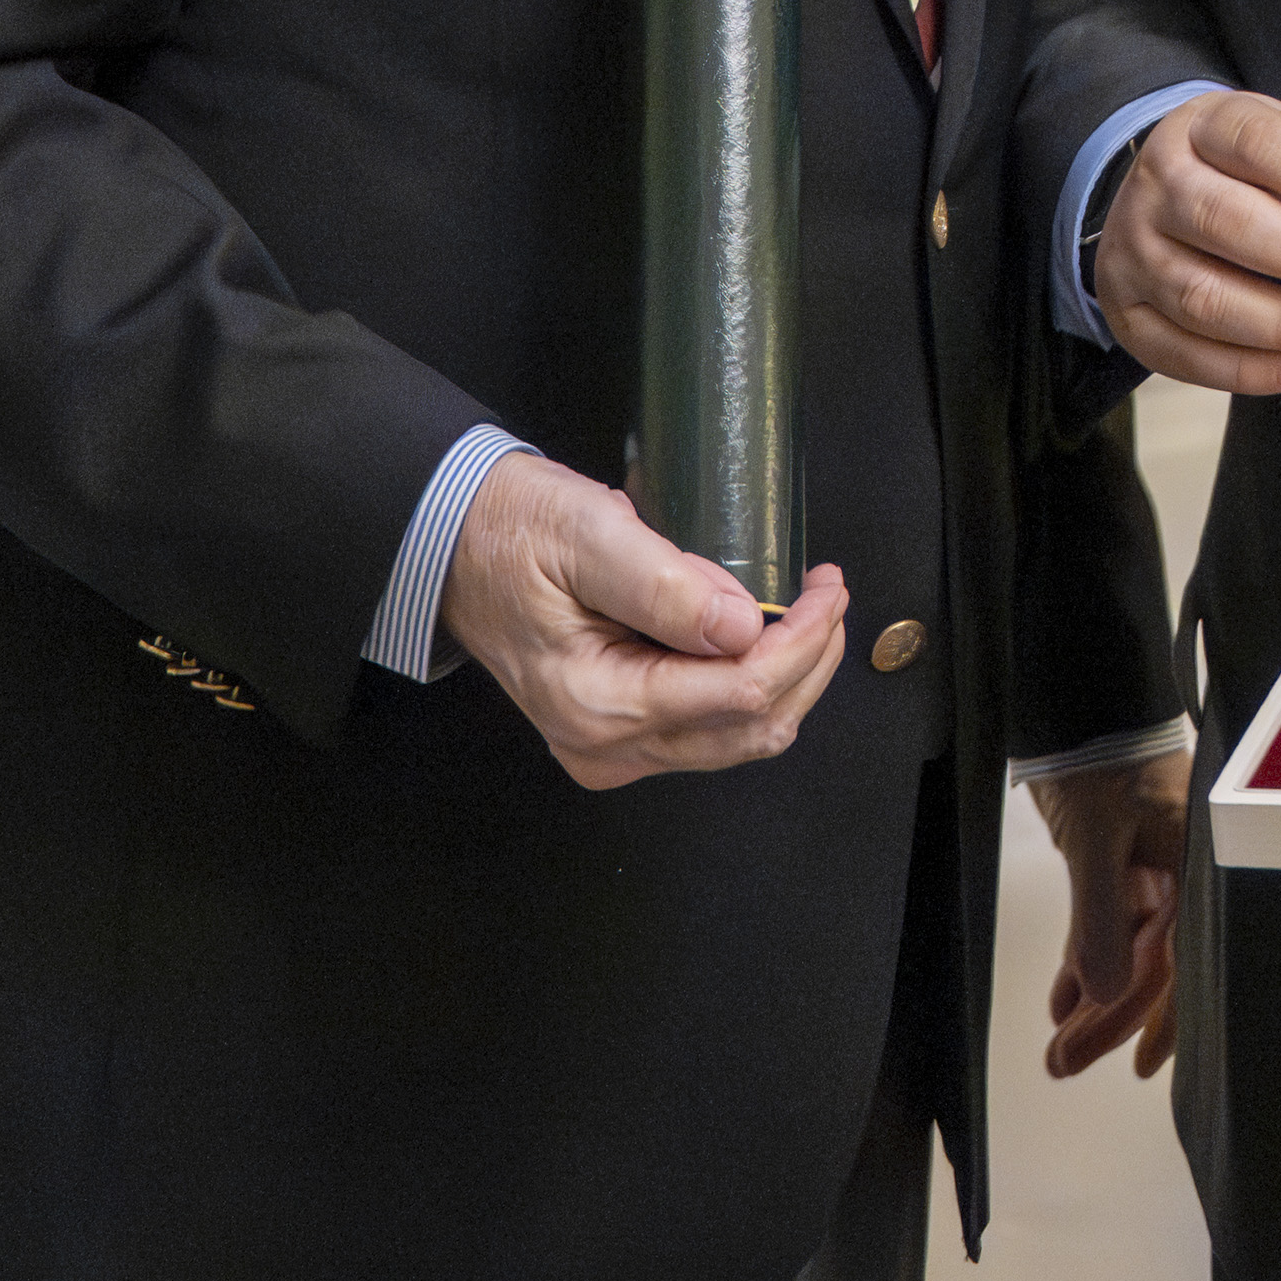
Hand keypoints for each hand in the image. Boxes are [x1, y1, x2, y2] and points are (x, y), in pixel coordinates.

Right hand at [439, 450, 850, 790]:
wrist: (453, 546)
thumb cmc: (511, 531)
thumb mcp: (589, 533)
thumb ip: (666, 585)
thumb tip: (743, 626)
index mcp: (597, 704)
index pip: (739, 694)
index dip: (801, 642)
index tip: (826, 587)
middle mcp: (606, 746)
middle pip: (750, 730)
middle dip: (807, 664)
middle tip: (827, 595)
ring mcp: (611, 748)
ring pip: (737, 738)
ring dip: (787, 678)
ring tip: (806, 610)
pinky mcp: (617, 734)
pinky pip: (708, 729)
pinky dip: (750, 687)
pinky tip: (759, 636)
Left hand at [1032, 747, 1191, 1080]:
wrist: (1073, 700)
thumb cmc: (1097, 759)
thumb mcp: (1094, 842)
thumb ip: (1099, 919)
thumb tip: (1105, 994)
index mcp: (1197, 865)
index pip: (1189, 958)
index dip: (1169, 1019)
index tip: (1142, 1064)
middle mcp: (1184, 871)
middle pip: (1155, 963)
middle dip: (1110, 1019)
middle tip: (1067, 1062)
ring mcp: (1154, 865)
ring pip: (1130, 949)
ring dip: (1094, 996)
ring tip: (1059, 1043)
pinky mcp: (1124, 858)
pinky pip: (1110, 923)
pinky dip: (1085, 959)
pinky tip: (1061, 998)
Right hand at [1094, 91, 1280, 396]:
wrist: (1158, 197)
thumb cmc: (1233, 171)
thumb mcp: (1275, 141)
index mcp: (1199, 129)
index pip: (1254, 144)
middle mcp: (1156, 189)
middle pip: (1225, 221)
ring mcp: (1132, 253)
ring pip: (1203, 297)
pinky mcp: (1128, 312)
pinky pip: (1181, 352)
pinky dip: (1244, 369)